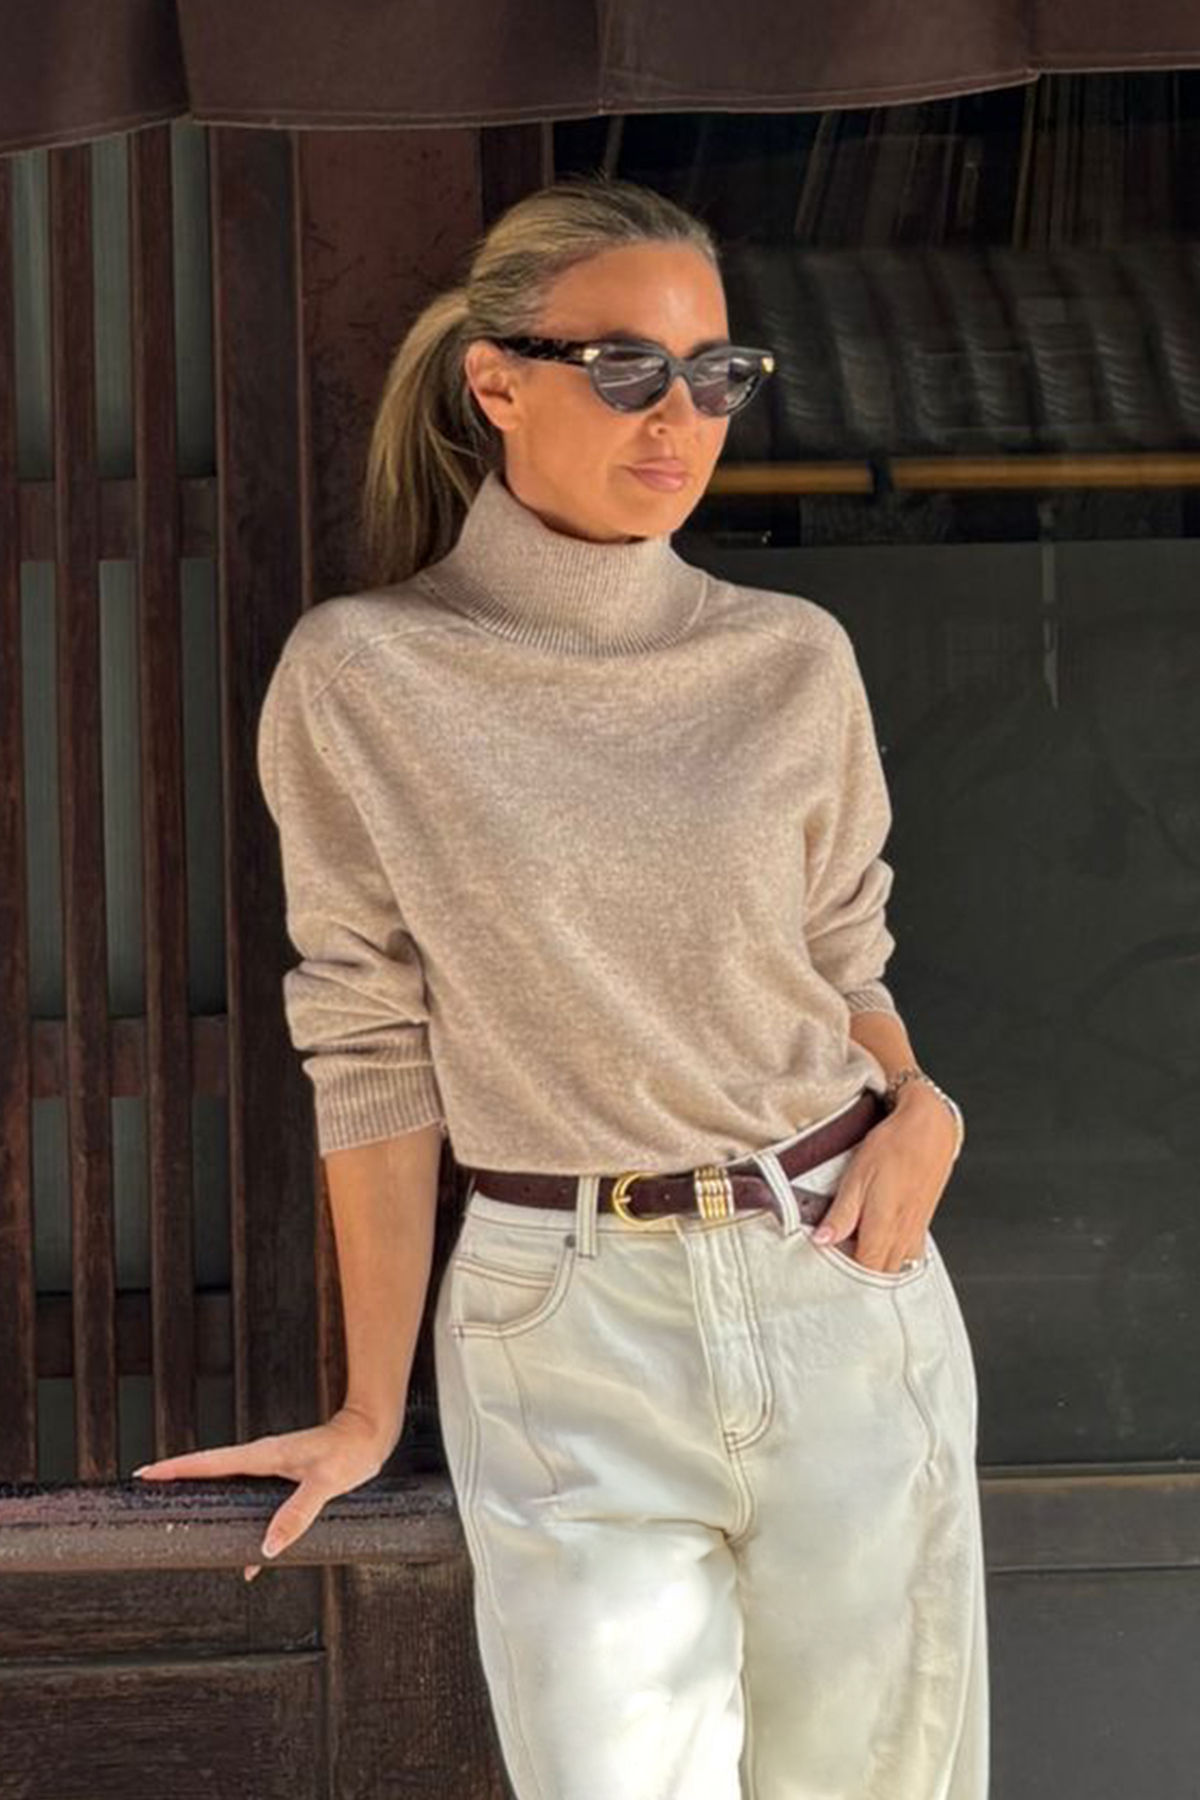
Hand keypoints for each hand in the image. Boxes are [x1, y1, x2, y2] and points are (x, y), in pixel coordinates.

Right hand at [132, 1403, 398, 1581]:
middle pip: (210, 1474)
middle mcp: (262, 1461)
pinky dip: (246, 1528)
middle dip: (179, 1483)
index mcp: (263, 1456)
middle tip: (148, 1497)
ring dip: (208, 1504)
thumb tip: (266, 1550)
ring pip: (229, 1490)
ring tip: (185, 1530)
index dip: (176, 1468)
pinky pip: (254, 1505)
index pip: (209, 1462)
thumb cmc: (350, 1451)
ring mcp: (272, 1470)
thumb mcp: (325, 1483)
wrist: (371, 1435)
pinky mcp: (285, 1481)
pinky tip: (251, 1561)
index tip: (146, 1474)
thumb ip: (296, 1514)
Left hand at [811, 1087, 957, 1272]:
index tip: (826, 1280)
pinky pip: (908, 1256)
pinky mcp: (921, 1224)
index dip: (845, 1283)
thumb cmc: (893, 1148)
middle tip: (837, 1279)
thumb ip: (841, 1215)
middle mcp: (902, 1236)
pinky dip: (893, 1262)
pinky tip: (881, 1253)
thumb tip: (821, 1241)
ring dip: (877, 1273)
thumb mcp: (856, 1177)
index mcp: (882, 1228)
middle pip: (880, 1276)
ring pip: (895, 1269)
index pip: (863, 1273)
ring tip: (856, 1267)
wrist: (930, 1130)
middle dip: (860, 1284)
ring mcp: (914, 1232)